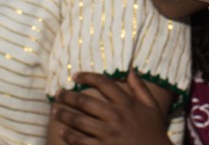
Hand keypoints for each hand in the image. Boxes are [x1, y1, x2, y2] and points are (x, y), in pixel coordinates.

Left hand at [52, 71, 168, 144]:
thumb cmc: (154, 132)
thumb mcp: (152, 107)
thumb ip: (141, 88)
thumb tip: (130, 70)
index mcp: (127, 103)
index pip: (104, 83)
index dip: (87, 76)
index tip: (75, 76)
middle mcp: (116, 116)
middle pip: (85, 101)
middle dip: (68, 96)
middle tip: (58, 94)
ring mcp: (108, 133)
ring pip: (78, 120)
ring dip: (63, 114)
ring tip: (54, 111)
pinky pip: (80, 141)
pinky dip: (69, 135)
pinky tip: (62, 131)